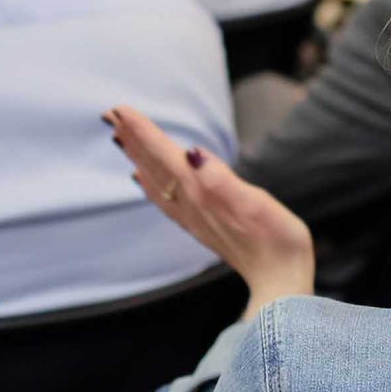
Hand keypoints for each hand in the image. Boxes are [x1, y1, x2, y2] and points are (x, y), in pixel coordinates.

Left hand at [107, 106, 313, 315]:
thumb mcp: (256, 204)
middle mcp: (192, 204)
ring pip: (156, 181)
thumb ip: (221, 180)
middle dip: (133, 139)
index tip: (120, 109)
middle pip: (155, 166)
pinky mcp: (201, 226)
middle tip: (109, 114)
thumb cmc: (277, 241)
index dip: (144, 131)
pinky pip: (165, 200)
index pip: (165, 155)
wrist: (280, 282)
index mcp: (202, 192)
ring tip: (121, 138)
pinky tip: (143, 180)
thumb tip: (192, 154)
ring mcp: (194, 217)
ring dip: (138, 157)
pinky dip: (150, 184)